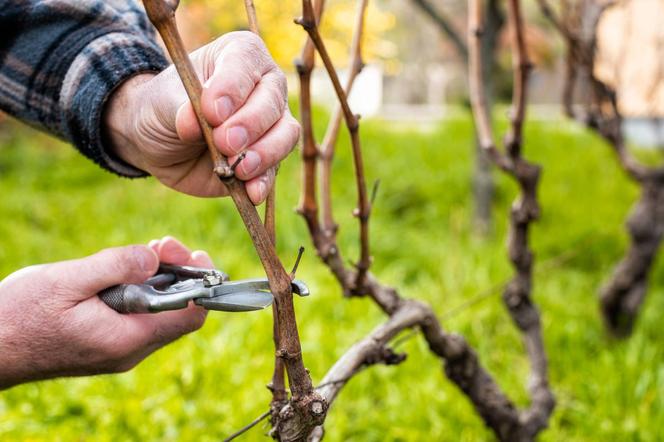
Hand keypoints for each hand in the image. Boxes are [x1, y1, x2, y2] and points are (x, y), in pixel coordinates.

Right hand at [0, 237, 210, 389]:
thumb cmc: (20, 314)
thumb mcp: (68, 280)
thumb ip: (116, 267)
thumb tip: (155, 258)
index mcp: (126, 338)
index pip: (190, 316)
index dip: (201, 282)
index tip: (193, 253)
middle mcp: (129, 351)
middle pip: (178, 313)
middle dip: (179, 274)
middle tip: (163, 245)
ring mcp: (118, 352)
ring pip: (159, 315)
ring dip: (161, 281)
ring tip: (148, 253)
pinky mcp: (106, 346)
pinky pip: (139, 319)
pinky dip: (143, 293)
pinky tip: (128, 272)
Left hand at [104, 31, 299, 203]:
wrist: (157, 142)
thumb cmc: (162, 108)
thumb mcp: (161, 102)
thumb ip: (179, 108)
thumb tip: (193, 123)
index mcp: (239, 55)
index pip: (246, 63)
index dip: (232, 88)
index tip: (212, 112)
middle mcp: (263, 85)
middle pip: (273, 101)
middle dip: (250, 124)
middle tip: (225, 142)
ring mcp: (270, 124)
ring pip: (286, 134)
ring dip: (264, 153)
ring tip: (238, 168)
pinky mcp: (267, 159)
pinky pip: (275, 169)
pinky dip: (264, 181)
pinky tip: (251, 192)